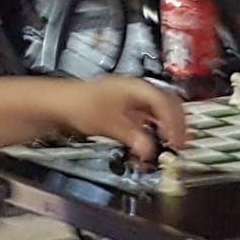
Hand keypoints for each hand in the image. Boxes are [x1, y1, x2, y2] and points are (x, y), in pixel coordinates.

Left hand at [61, 76, 187, 160]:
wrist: (59, 104)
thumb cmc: (82, 105)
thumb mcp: (112, 125)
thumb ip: (135, 138)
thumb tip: (150, 151)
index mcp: (138, 88)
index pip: (166, 104)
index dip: (174, 124)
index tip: (176, 142)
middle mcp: (137, 91)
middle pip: (168, 105)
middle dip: (176, 125)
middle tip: (180, 145)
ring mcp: (131, 100)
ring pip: (157, 114)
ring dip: (164, 130)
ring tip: (165, 148)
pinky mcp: (124, 110)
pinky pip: (145, 120)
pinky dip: (150, 133)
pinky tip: (147, 146)